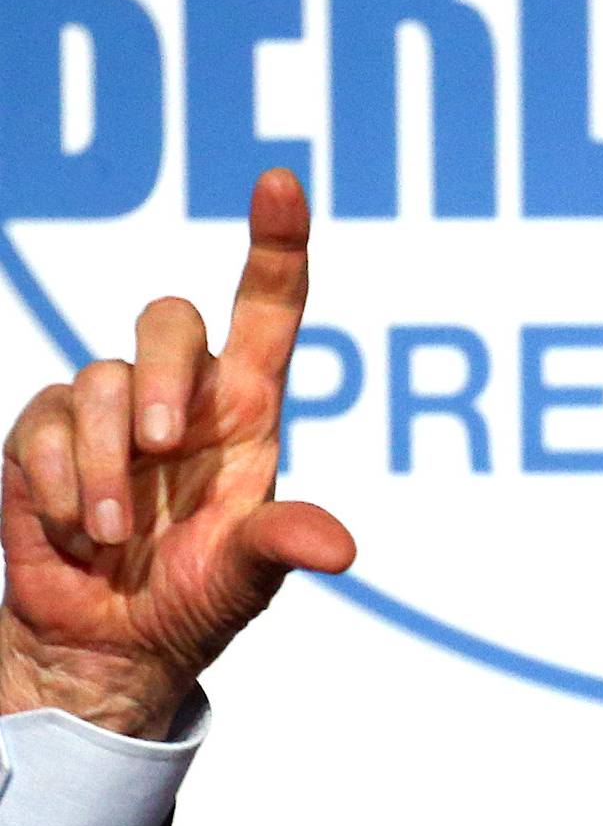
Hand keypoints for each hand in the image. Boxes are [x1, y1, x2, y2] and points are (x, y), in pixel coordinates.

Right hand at [0, 168, 354, 737]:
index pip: (266, 310)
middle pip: (167, 320)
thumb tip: (340, 548)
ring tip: (117, 536)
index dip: (275, 244)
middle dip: (161, 374)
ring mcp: (108, 409)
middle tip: (162, 446)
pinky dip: (59, 483)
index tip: (282, 182)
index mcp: (245, 412)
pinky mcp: (43, 432)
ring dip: (104, 466)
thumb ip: (285, 546)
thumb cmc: (197, 598)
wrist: (114, 643)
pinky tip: (78, 532)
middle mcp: (180, 396)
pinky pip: (40, 423)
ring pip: (98, 380)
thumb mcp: (250, 578)